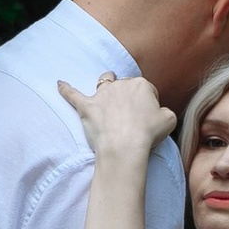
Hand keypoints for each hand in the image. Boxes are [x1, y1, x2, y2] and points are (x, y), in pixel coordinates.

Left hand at [58, 70, 175, 156]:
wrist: (125, 146)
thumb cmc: (148, 133)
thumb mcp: (169, 120)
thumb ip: (165, 112)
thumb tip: (159, 112)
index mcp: (141, 85)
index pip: (146, 90)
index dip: (148, 103)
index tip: (147, 117)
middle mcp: (121, 85)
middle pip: (125, 85)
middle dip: (127, 96)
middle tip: (130, 115)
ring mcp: (102, 94)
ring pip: (103, 83)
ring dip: (105, 87)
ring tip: (105, 96)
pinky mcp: (87, 106)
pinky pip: (72, 94)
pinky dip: (65, 89)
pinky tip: (59, 84)